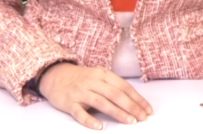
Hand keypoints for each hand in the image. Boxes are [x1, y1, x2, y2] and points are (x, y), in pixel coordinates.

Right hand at [39, 63, 153, 129]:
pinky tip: (99, 127)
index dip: (137, 98)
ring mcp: (80, 92)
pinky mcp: (69, 102)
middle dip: (131, 106)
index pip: (124, 86)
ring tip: (130, 121)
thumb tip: (133, 102)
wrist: (55, 75)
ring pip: (101, 102)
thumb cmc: (82, 79)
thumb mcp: (99, 76)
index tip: (147, 109)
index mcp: (103, 74)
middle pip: (115, 94)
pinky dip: (90, 120)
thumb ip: (112, 86)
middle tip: (142, 118)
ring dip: (117, 112)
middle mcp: (93, 81)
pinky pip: (80, 113)